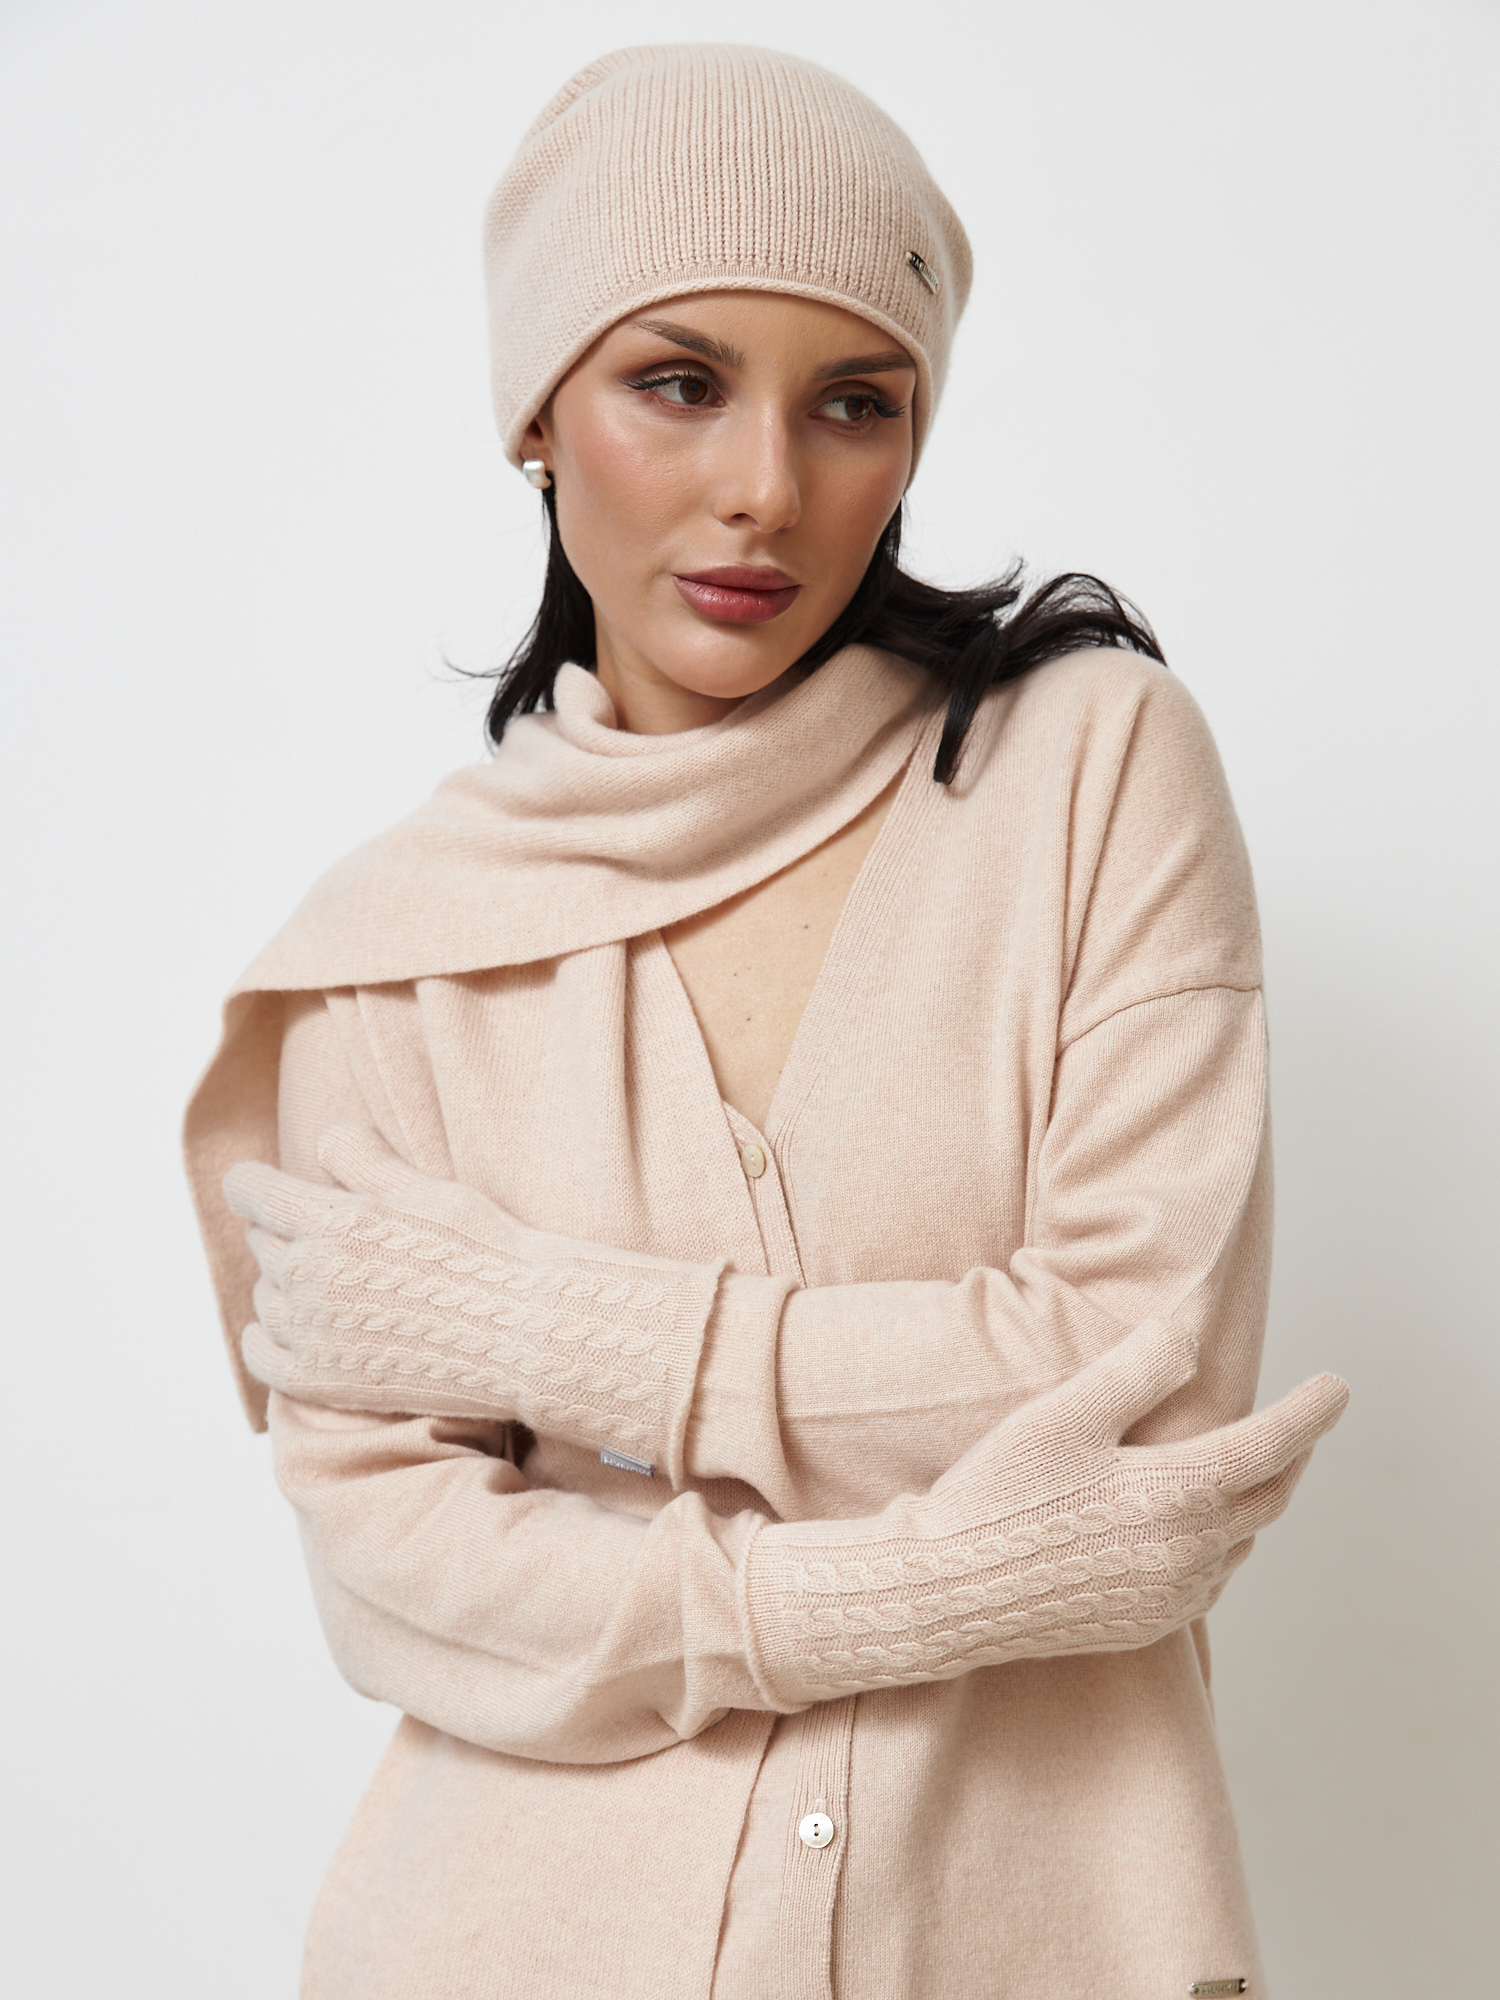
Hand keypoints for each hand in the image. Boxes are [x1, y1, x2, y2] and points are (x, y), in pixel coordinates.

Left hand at [223, 1126, 722, 1465]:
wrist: (522, 1331)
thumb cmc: (482, 1250)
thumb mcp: (422, 1186)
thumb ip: (360, 1157)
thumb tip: (322, 1139)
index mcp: (330, 1219)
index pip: (251, 1191)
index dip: (253, 1182)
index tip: (258, 1182)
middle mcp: (309, 1276)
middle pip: (261, 1240)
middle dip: (280, 1227)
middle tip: (318, 1228)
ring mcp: (310, 1332)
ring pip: (263, 1294)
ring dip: (281, 1280)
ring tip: (323, 1277)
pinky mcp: (320, 1379)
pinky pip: (259, 1354)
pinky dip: (265, 1335)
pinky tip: (288, 1326)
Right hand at [745, 1315, 1348, 1700]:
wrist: (946, 1590)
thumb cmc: (998, 1494)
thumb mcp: (1064, 1414)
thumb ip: (1138, 1371)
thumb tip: (1192, 1335)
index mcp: (1175, 1496)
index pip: (1270, 1446)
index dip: (1310, 1413)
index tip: (1336, 1387)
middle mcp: (1186, 1555)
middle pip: (1268, 1499)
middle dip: (1291, 1457)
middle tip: (1297, 1426)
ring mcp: (1166, 1599)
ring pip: (1238, 1544)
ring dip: (1250, 1502)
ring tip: (1241, 1468)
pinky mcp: (1141, 1627)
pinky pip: (1204, 1582)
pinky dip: (1215, 1546)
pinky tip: (1187, 1529)